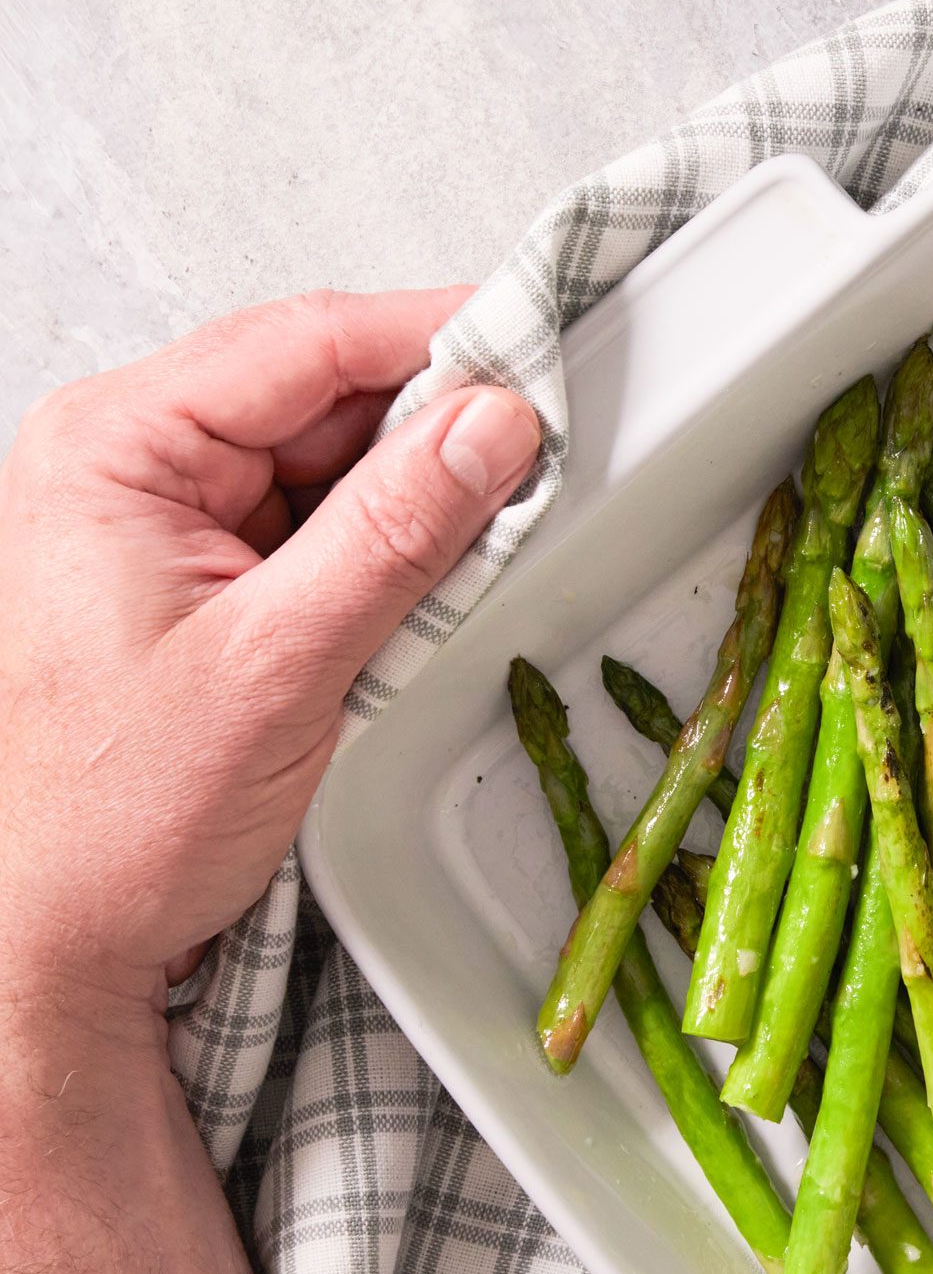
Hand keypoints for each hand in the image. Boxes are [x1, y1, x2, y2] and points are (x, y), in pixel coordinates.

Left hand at [0, 289, 539, 1273]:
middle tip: (534, 461)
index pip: (306, 343)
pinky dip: (392, 547)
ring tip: (480, 543)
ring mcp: (172, 518)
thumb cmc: (103, 821)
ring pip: (336, 458)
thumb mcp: (276, 664)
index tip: (539, 352)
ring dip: (420, 494)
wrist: (52, 937)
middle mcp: (135, 464)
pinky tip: (428, 585)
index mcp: (115, 448)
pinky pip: (325, 522)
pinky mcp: (211, 573)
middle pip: (327, 392)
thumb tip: (490, 428)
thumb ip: (395, 532)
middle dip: (437, 427)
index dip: (438, 336)